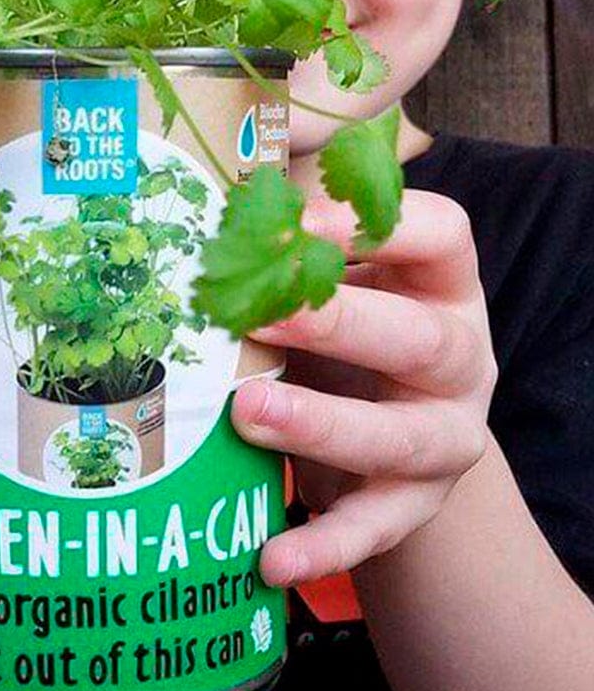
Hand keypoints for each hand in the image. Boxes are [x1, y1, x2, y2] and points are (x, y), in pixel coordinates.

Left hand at [232, 190, 495, 587]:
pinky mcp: (415, 502)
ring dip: (325, 428)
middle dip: (340, 324)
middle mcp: (456, 353)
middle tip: (255, 314)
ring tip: (248, 414)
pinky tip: (270, 558)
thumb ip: (299, 201)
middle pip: (418, 339)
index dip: (379, 224)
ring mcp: (442, 433)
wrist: (380, 413)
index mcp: (439, 279)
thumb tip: (234, 132)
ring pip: (403, 440)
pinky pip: (377, 528)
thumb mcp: (331, 257)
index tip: (299, 222)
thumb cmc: (342, 314)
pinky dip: (327, 545)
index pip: (445, 234)